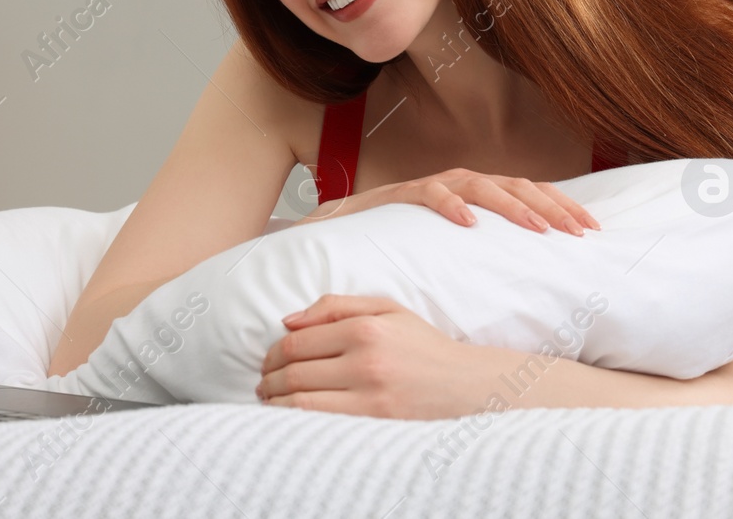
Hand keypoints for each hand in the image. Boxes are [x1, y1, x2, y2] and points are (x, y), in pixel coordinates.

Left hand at [257, 294, 505, 418]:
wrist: (470, 387)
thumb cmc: (423, 346)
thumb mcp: (386, 309)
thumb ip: (336, 307)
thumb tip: (287, 321)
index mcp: (366, 328)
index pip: (298, 342)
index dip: (273, 354)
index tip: (268, 362)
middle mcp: (366, 361)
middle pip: (295, 372)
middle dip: (268, 379)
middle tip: (263, 383)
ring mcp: (372, 397)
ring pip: (301, 402)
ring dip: (275, 403)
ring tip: (270, 401)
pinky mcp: (377, 425)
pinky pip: (321, 424)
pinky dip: (296, 421)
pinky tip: (290, 418)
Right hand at [293, 167, 599, 234]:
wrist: (339, 235)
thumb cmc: (401, 248)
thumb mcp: (454, 253)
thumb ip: (487, 257)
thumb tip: (539, 280)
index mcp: (477, 196)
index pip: (530, 192)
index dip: (563, 206)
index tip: (593, 230)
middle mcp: (458, 184)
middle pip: (516, 183)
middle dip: (551, 205)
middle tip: (578, 232)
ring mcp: (429, 186)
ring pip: (480, 183)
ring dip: (512, 204)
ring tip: (538, 227)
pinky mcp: (399, 195)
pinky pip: (428, 193)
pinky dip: (450, 204)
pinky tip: (468, 222)